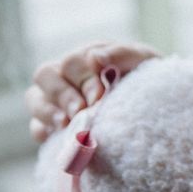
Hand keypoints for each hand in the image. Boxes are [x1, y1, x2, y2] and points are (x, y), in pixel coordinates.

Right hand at [26, 41, 159, 141]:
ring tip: (66, 124)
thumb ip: (121, 55)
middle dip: (62, 94)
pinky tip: (57, 137)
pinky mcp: (53, 125)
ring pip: (35, 99)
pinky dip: (42, 131)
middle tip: (81, 111)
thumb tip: (95, 57)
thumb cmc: (147, 78)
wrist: (157, 106)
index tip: (99, 97)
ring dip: (48, 112)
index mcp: (86, 56)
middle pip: (44, 76)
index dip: (82, 80)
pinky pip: (36, 127)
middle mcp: (66, 75)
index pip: (71, 63)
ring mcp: (56, 100)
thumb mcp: (142, 60)